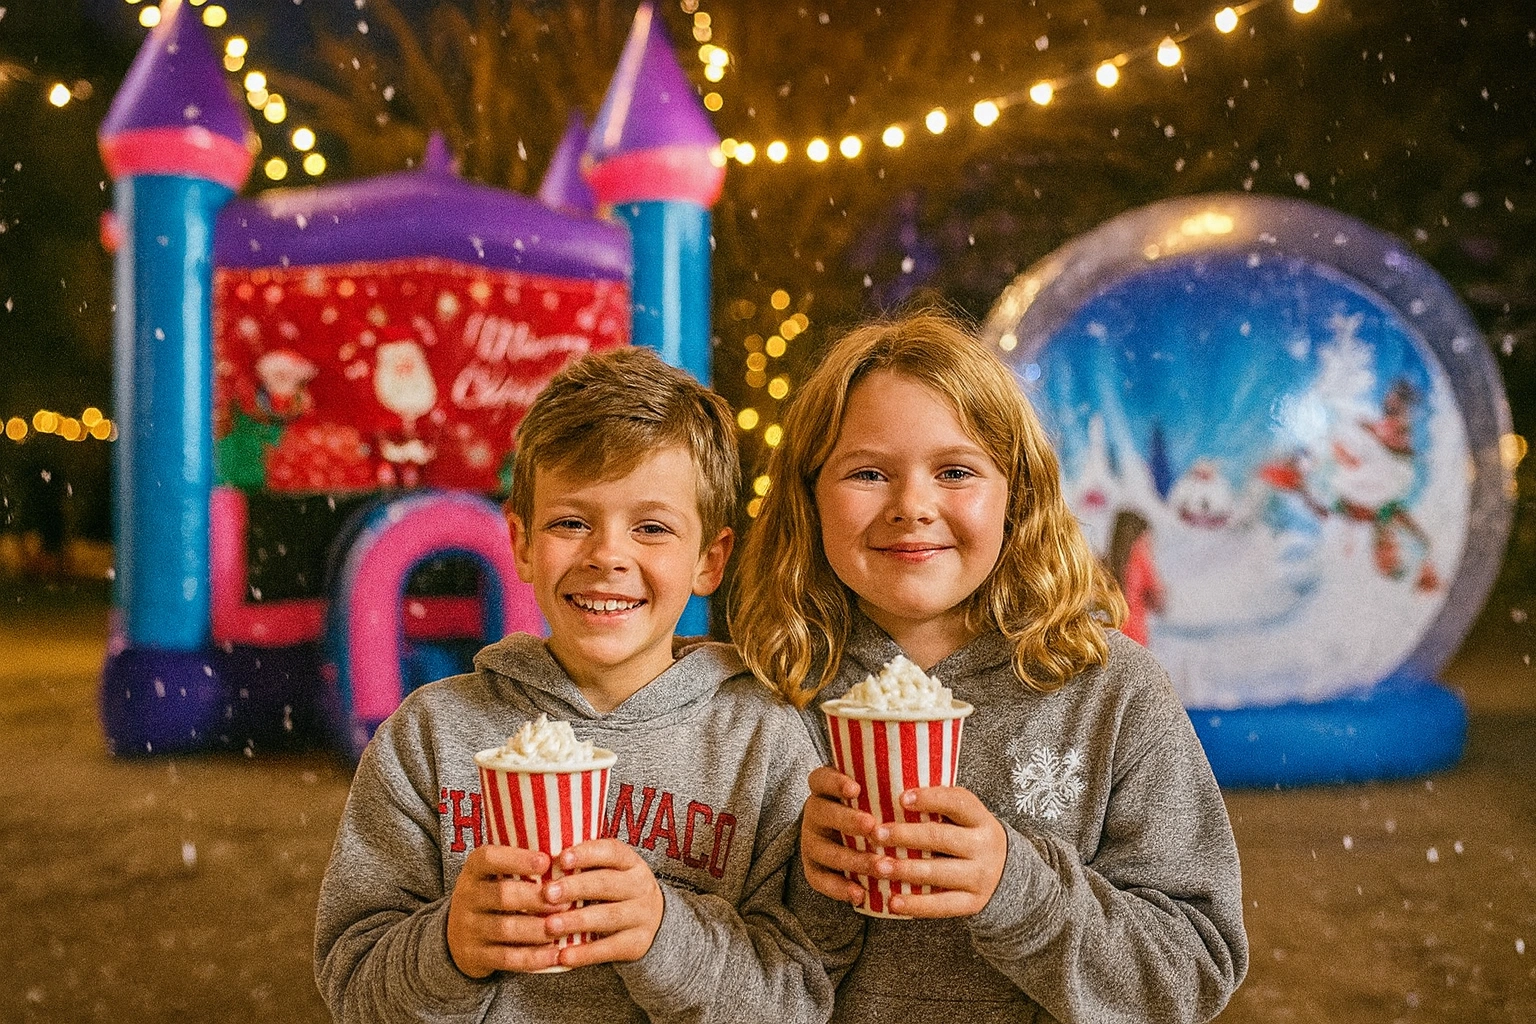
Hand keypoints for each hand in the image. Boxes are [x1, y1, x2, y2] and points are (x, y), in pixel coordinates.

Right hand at [447, 845, 566, 976]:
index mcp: (474, 869)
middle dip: (536, 898)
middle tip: (565, 902)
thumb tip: (570, 852)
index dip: (517, 859)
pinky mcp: (474, 956)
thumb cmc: (492, 895)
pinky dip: (532, 957)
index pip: (490, 858)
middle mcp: (467, 896)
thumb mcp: (496, 874)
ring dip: (538, 929)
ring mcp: (468, 928)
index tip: (546, 861)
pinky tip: (554, 955)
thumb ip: (522, 864)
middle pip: (502, 895)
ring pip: (505, 928)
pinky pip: (505, 958)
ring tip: (563, 928)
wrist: (457, 936)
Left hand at [541, 839, 663, 967]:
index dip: (587, 854)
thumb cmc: (616, 890)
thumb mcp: (609, 871)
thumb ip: (583, 865)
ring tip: (550, 926)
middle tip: (547, 894)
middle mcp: (640, 886)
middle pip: (607, 884)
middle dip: (576, 888)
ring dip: (577, 921)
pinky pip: (610, 949)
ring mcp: (642, 916)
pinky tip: (563, 956)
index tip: (561, 858)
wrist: (654, 920)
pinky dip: (585, 953)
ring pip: (608, 917)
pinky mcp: (638, 943)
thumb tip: (540, 861)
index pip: (612, 851)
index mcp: (630, 862)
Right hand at [800, 766, 878, 906]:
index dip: (834, 782)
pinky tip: (860, 895)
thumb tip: (932, 767)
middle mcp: (814, 813)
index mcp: (826, 790)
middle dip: (848, 820)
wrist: (855, 843)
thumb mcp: (878, 794)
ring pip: (824, 850)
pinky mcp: (812, 868)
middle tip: (873, 827)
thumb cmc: (877, 810)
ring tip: (880, 867)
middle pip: (822, 813)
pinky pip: (819, 880)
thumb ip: (891, 785)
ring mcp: (811, 841)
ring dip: (852, 859)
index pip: (820, 779)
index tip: (857, 788)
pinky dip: (839, 888)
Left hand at [868, 785, 1007, 917]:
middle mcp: (984, 846)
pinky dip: (915, 905)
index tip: (900, 798)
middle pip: (941, 838)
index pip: (958, 802)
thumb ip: (940, 807)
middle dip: (906, 835)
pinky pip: (941, 905)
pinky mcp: (973, 903)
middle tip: (877, 834)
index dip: (930, 798)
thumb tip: (892, 793)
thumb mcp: (965, 819)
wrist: (1006, 875)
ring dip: (905, 869)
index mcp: (980, 819)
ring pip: (938, 872)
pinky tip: (892, 902)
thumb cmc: (969, 837)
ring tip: (879, 866)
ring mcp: (980, 877)